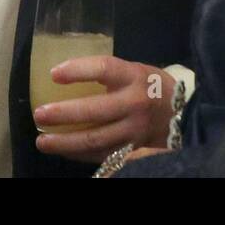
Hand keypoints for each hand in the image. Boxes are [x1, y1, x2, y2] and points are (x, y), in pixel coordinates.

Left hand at [33, 56, 176, 163]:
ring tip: (43, 141)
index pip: (103, 69)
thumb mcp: (135, 70)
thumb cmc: (151, 87)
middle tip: (39, 115)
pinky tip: (64, 151)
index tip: (53, 74)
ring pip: (95, 140)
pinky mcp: (135, 151)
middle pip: (94, 111)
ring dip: (65, 143)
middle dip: (63, 115)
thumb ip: (108, 74)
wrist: (185, 114)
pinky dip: (80, 155)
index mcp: (134, 76)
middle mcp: (135, 104)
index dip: (77, 70)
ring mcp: (135, 131)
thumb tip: (62, 74)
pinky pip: (103, 155)